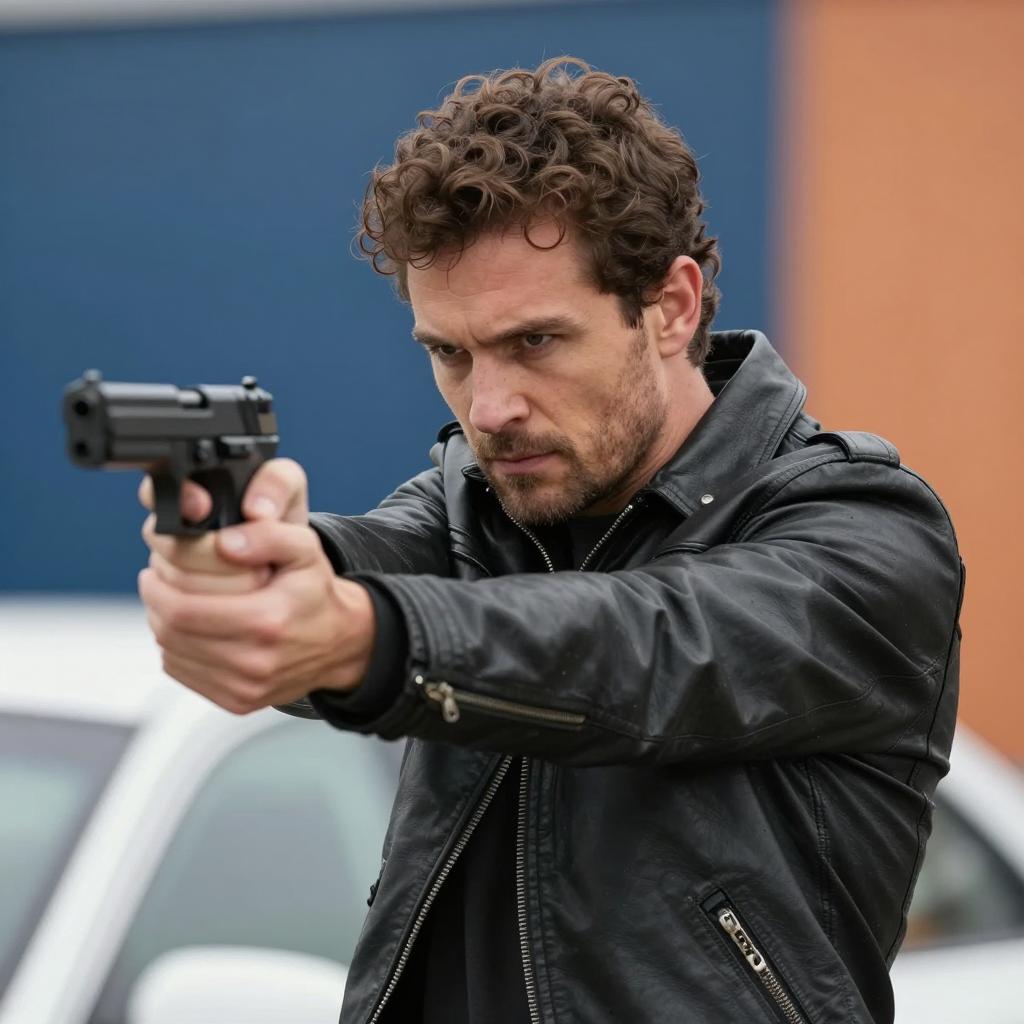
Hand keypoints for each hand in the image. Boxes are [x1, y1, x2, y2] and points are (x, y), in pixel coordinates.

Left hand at [137, 459, 374, 712]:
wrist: (340, 643)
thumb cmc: (315, 593)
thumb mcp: (305, 550)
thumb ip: (268, 535)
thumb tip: (224, 542)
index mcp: (267, 621)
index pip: (183, 611)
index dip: (156, 590)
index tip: (153, 572)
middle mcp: (255, 662)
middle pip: (172, 634)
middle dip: (155, 604)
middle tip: (155, 584)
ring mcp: (245, 688)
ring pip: (172, 655)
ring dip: (163, 627)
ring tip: (173, 604)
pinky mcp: (238, 702)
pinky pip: (184, 674)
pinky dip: (177, 650)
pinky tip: (191, 630)